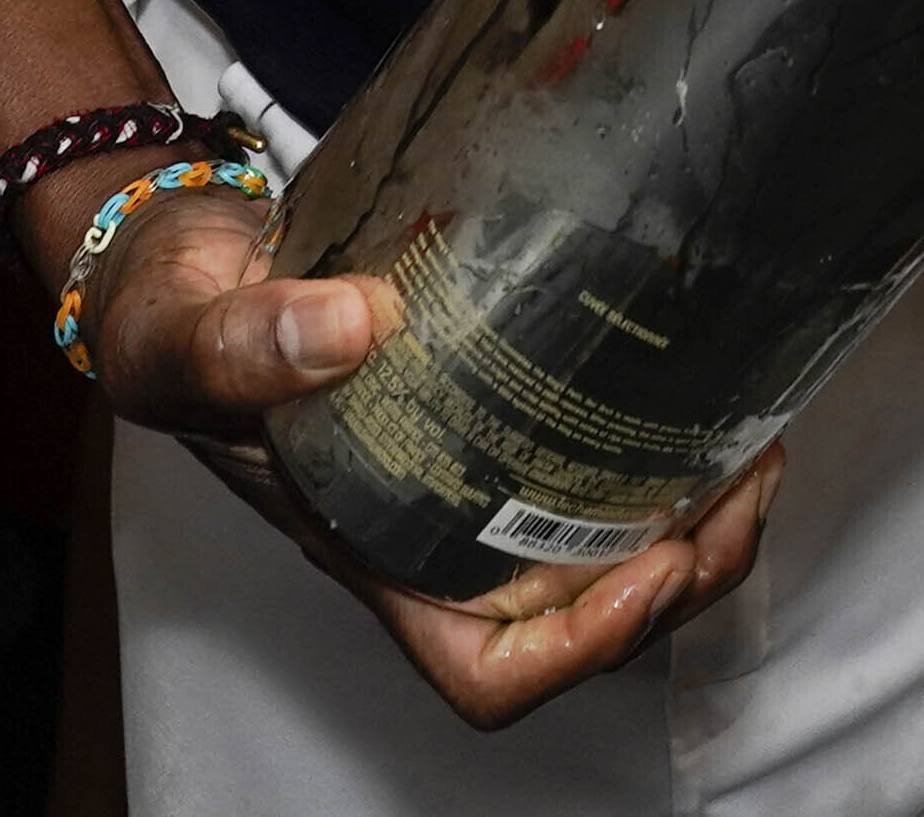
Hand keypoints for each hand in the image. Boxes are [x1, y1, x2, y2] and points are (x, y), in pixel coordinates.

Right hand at [74, 185, 774, 726]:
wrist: (183, 252)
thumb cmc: (171, 319)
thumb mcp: (180, 337)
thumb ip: (242, 346)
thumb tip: (351, 328)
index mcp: (369, 550)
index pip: (483, 671)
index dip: (583, 648)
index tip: (653, 565)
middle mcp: (432, 532)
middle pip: (580, 622)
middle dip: (682, 574)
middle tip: (743, 486)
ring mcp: (471, 474)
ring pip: (608, 550)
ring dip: (695, 520)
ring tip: (753, 446)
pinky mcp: (496, 403)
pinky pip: (599, 464)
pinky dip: (665, 447)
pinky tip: (702, 384)